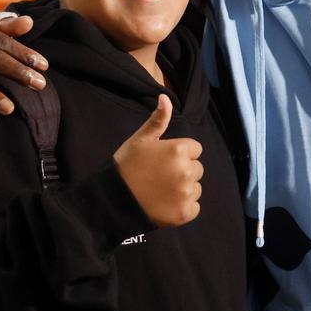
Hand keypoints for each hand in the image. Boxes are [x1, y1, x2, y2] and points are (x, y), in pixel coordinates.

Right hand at [113, 95, 202, 228]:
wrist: (113, 200)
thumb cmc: (126, 166)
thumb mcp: (140, 140)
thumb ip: (157, 120)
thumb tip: (165, 97)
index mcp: (179, 149)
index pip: (194, 149)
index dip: (179, 154)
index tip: (162, 161)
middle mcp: (186, 170)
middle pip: (197, 168)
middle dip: (182, 171)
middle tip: (160, 176)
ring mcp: (186, 193)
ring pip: (196, 187)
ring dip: (183, 189)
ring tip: (161, 190)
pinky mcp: (185, 213)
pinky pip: (194, 206)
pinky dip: (183, 207)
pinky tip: (165, 204)